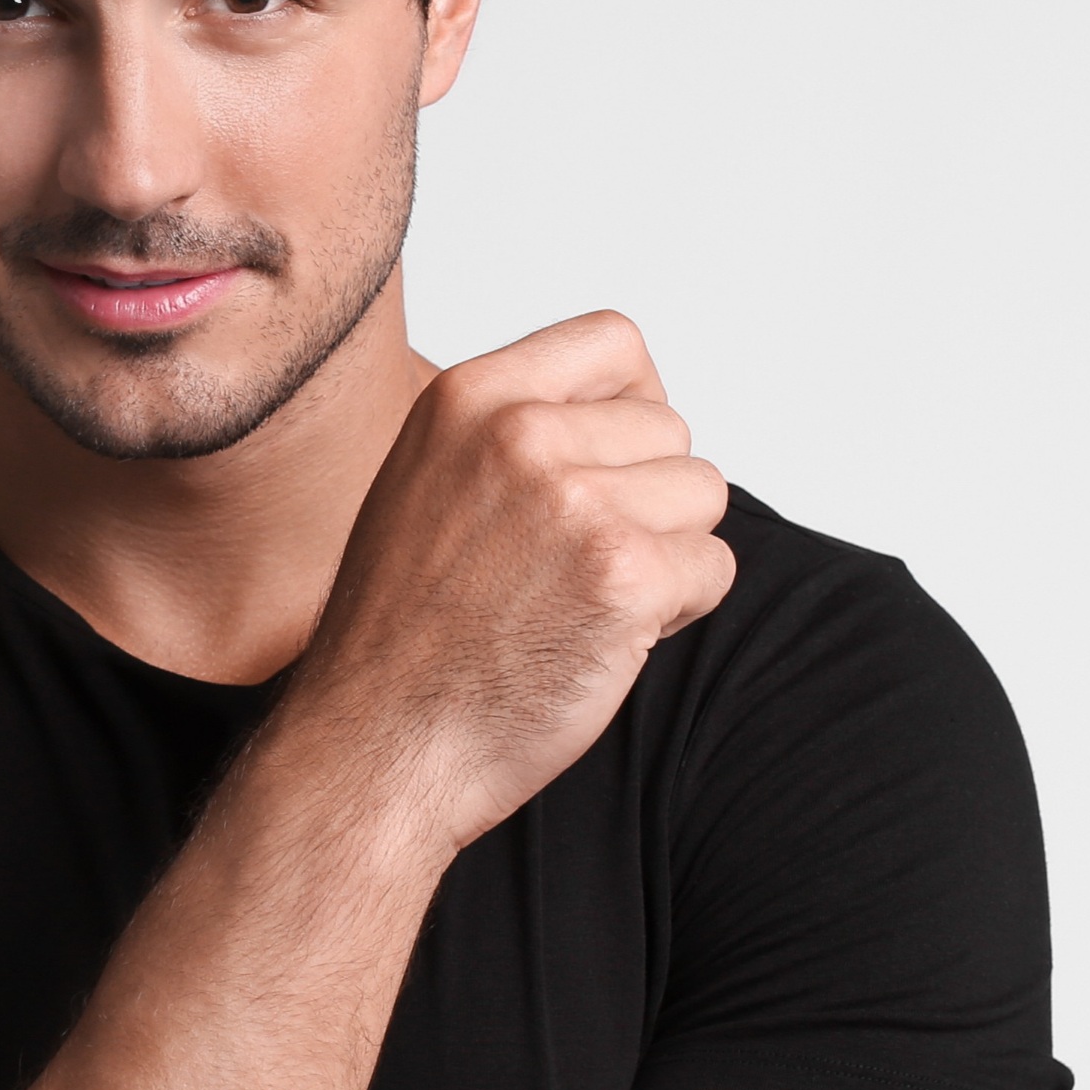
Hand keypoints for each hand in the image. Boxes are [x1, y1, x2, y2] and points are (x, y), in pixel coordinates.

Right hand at [282, 311, 734, 850]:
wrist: (376, 747)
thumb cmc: (401, 639)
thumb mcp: (427, 486)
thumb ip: (512, 435)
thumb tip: (622, 415)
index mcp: (469, 399)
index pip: (614, 342)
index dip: (631, 407)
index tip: (609, 465)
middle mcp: (521, 434)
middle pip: (670, 428)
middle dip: (646, 498)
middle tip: (575, 567)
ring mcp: (576, 502)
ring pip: (701, 494)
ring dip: (667, 553)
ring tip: (585, 601)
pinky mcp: (624, 576)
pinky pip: (713, 568)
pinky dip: (677, 611)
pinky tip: (602, 639)